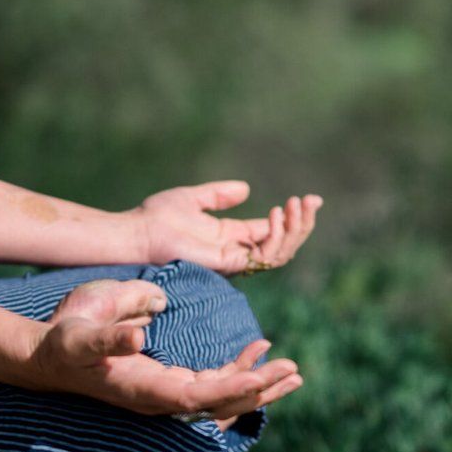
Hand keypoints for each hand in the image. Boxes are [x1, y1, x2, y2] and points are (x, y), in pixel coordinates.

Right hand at [29, 275, 302, 420]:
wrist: (48, 358)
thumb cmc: (64, 341)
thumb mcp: (82, 334)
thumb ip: (110, 336)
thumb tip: (138, 333)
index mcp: (143, 389)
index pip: (194, 396)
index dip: (228, 388)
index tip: (260, 378)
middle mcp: (159, 399)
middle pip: (218, 401)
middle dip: (258, 387)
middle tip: (294, 370)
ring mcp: (166, 394)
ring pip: (221, 395)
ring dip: (257, 382)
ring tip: (292, 370)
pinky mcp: (168, 383)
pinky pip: (212, 382)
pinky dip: (238, 368)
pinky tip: (258, 350)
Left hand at [128, 181, 322, 274]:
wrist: (139, 231)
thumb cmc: (159, 216)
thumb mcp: (195, 198)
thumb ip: (220, 195)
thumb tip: (246, 189)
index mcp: (231, 235)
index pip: (272, 231)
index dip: (295, 217)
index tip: (312, 198)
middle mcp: (236, 250)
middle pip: (283, 243)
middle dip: (302, 224)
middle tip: (311, 201)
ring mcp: (233, 259)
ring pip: (280, 253)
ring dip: (295, 230)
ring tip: (295, 205)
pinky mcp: (228, 263)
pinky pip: (263, 257)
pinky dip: (276, 238)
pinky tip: (277, 215)